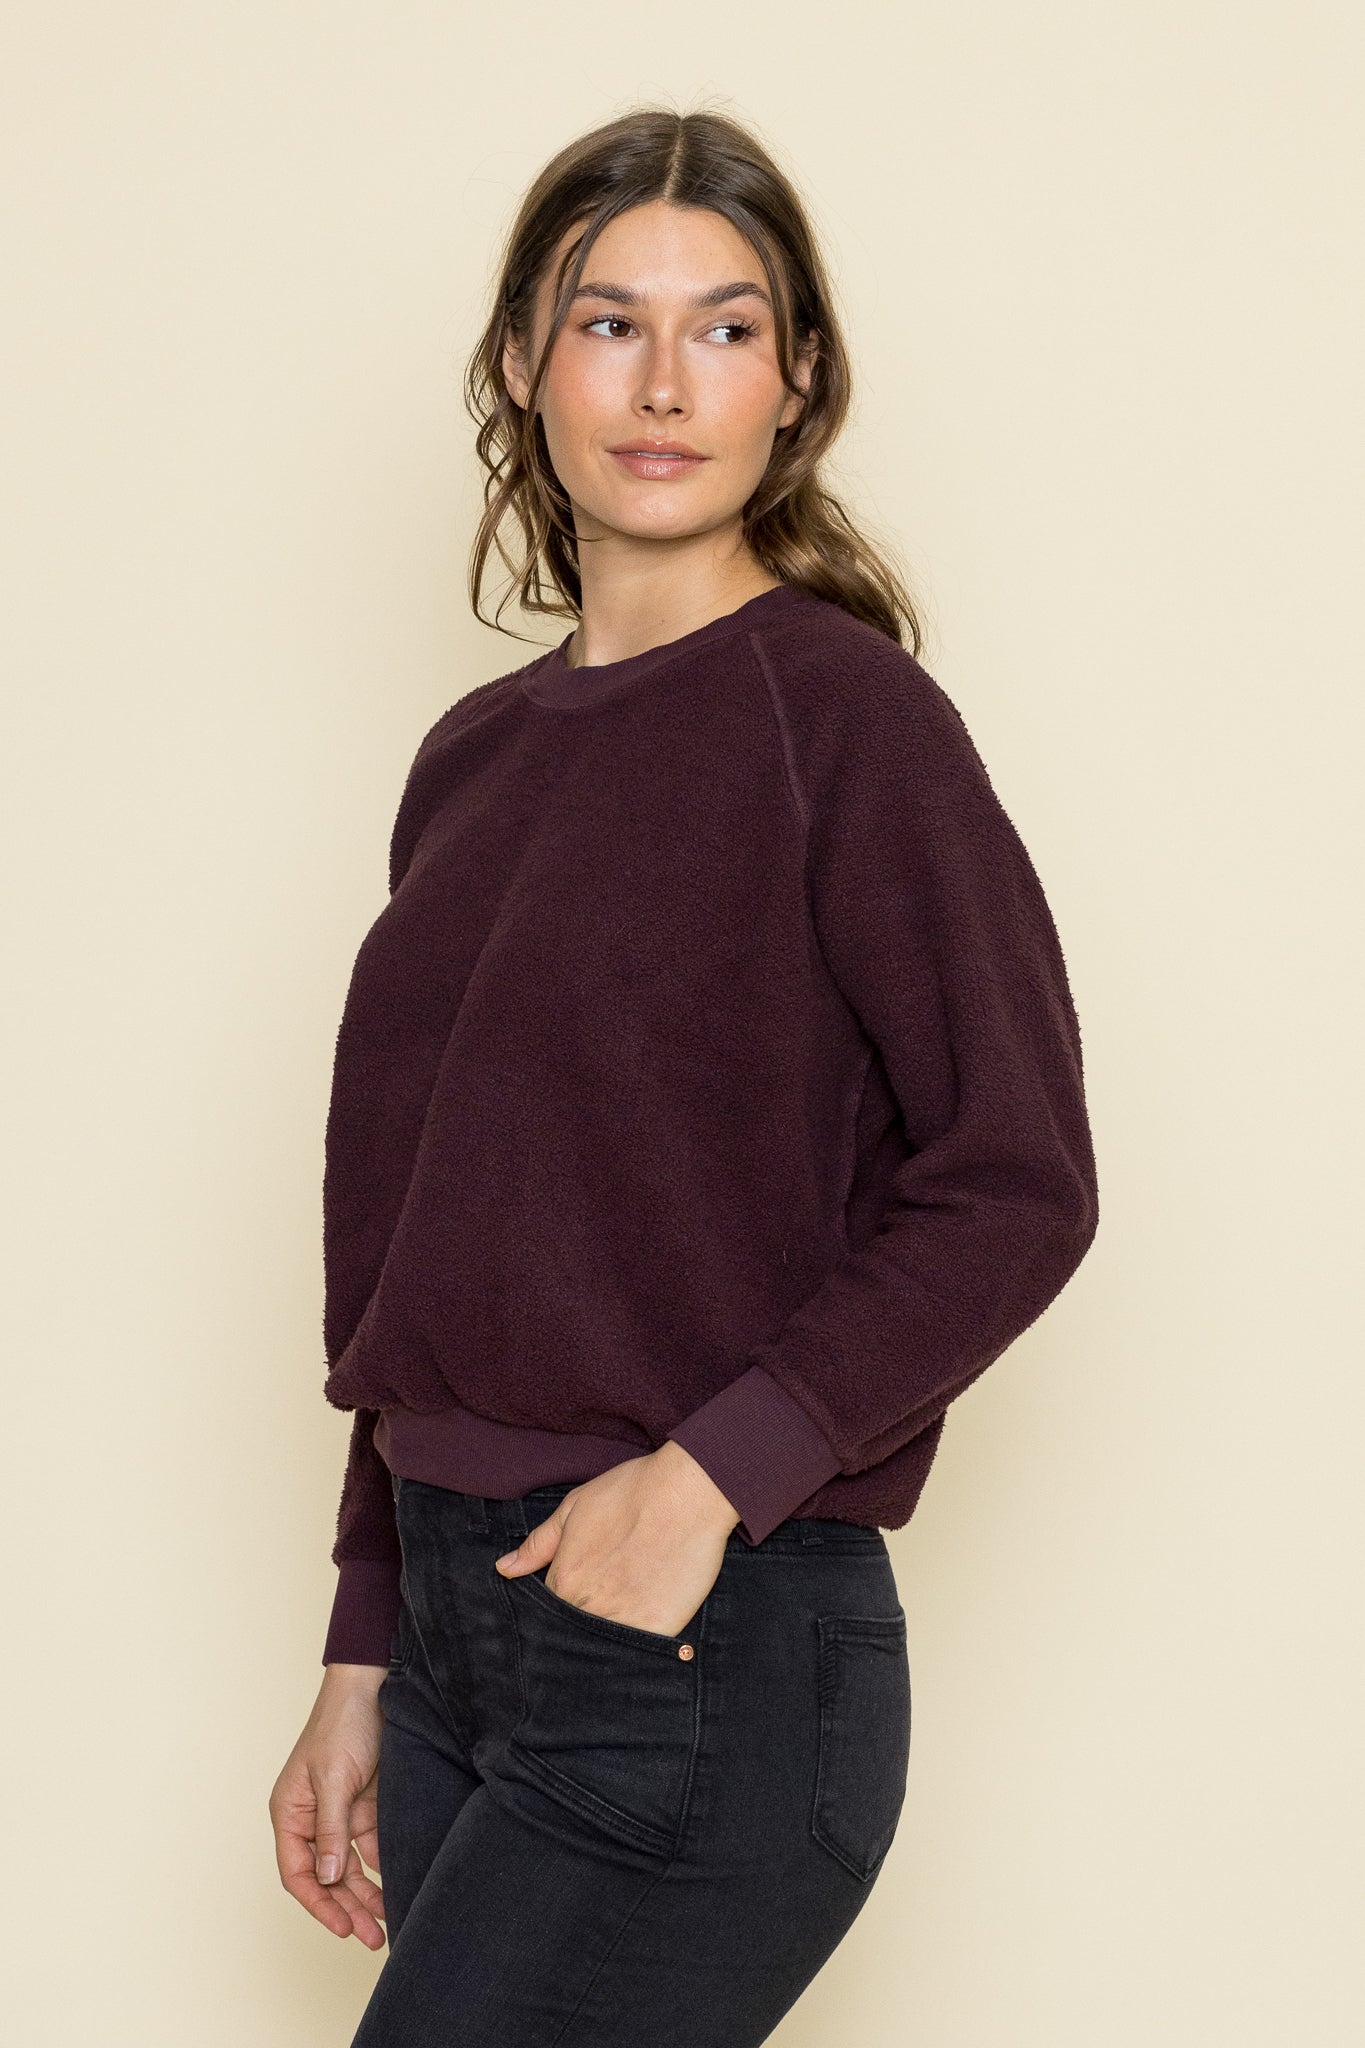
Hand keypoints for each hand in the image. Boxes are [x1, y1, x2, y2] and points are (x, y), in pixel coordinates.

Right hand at [269, 1664, 388, 1946]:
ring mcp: (341, 1813)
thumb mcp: (333, 1778)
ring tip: (388, 1924)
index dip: (319, 1905)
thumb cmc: (341, 1723)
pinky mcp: (367, 1805)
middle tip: (372, 1937)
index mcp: (290, 1812)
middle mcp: (312, 1818)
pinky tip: (398, 1886)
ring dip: (367, 1895)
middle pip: (327, 1877)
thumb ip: (331, 1830)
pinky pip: (372, 1847)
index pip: (298, 1873)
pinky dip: (383, 1869)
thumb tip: (329, 1878)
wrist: (374, 1685)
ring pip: (351, 1868)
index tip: (342, 1929)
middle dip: (347, 1909)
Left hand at [494, 1441, 741, 1635]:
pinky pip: (640, 1650)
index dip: (560, 1606)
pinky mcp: (659, 1628)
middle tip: (603, 1605)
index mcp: (565, 1579)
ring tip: (623, 1614)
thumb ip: (538, 1544)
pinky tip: (644, 1627)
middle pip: (573, 1632)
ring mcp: (624, 1620)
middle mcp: (589, 1605)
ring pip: (604, 1645)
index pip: (549, 1610)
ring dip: (607, 1637)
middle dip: (580, 1626)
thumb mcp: (575, 1507)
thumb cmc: (631, 1492)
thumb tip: (504, 1569)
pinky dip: (638, 1645)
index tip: (576, 1597)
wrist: (687, 1493)